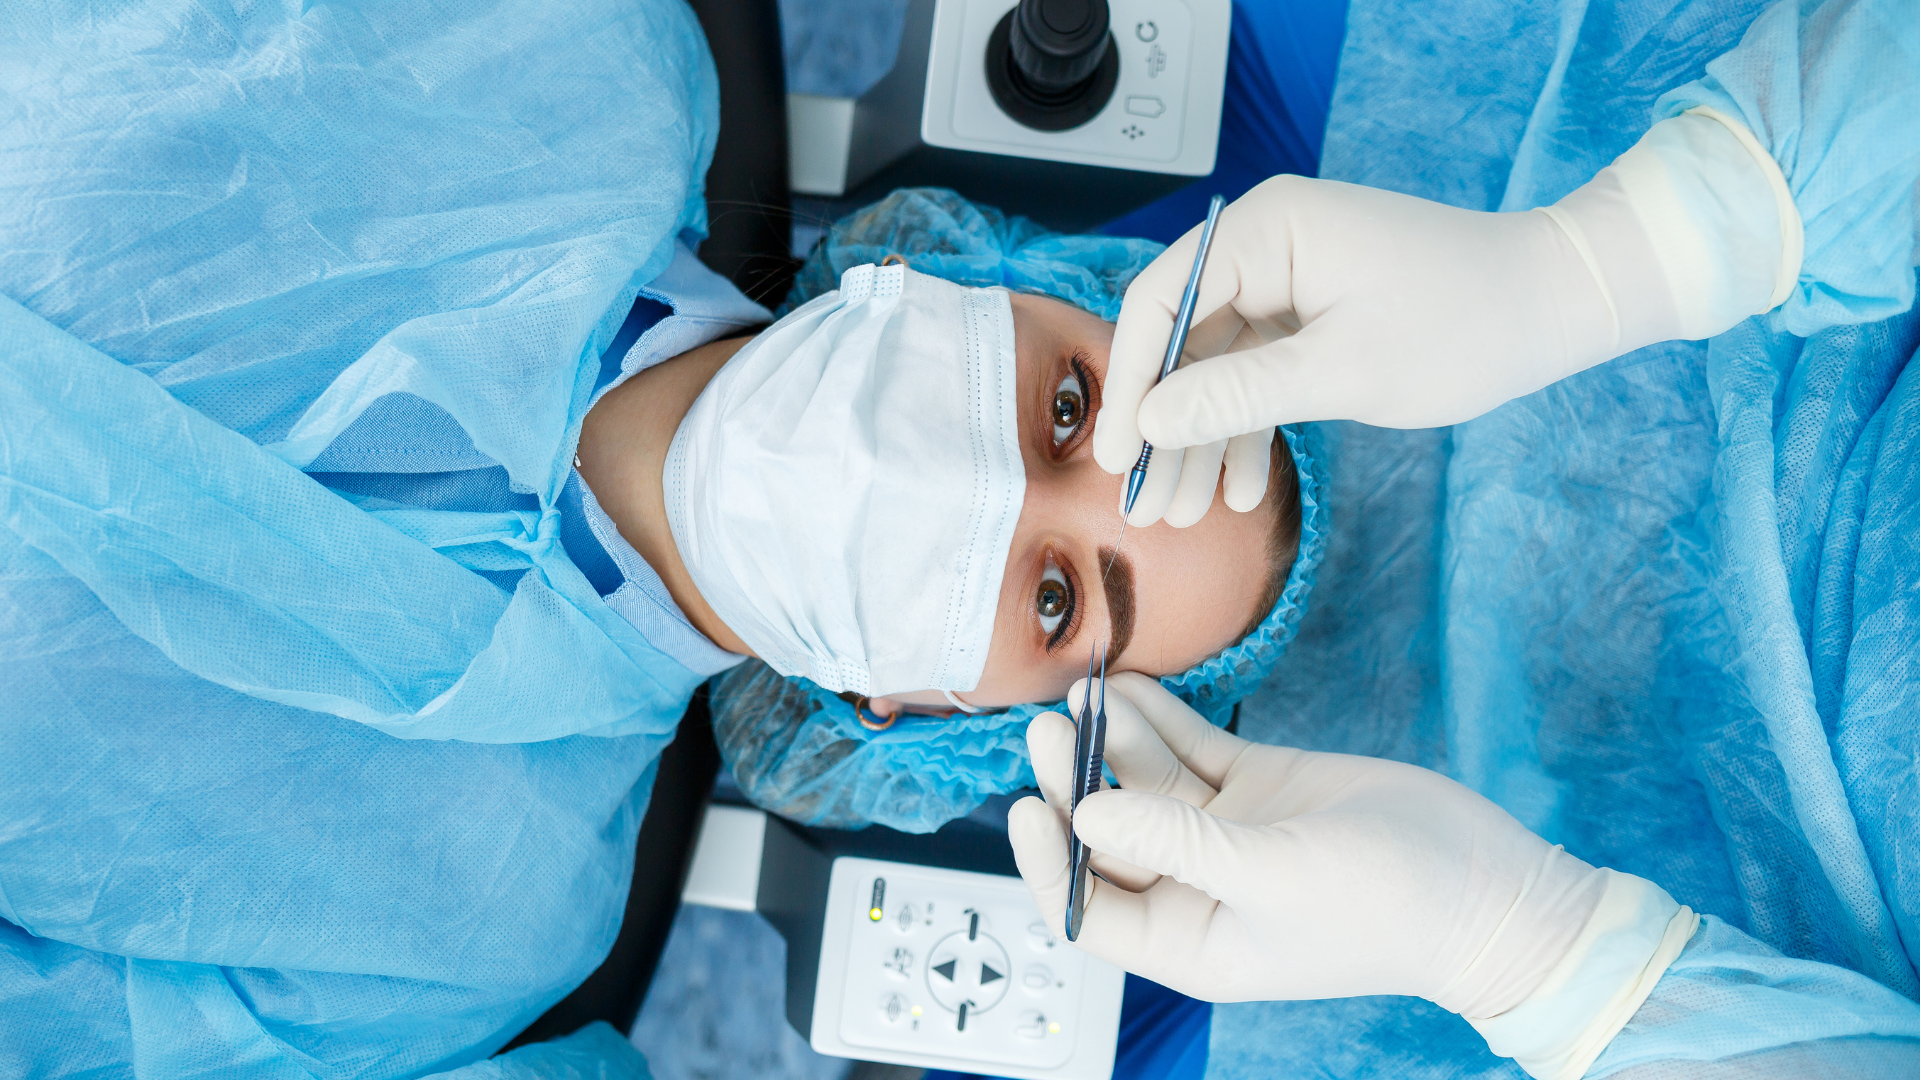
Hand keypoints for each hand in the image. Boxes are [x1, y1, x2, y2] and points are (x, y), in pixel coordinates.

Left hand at [1009, 672, 1608, 1016]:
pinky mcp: (1258, 786)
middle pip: (1110, 834)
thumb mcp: (1273, 877)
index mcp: (1191, 941)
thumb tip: (1086, 817)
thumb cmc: (1388, 907)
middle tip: (1046, 726)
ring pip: (1145, 782)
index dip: (1051, 861)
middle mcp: (1197, 888)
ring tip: (1084, 690)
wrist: (1487, 886)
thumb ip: (1177, 845)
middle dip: (1075, 781)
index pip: (1091, 908)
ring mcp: (1225, 832)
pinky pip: (1190, 749)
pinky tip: (1128, 685)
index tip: (1026, 806)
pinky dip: (1159, 718)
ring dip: (1114, 740)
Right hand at [1099, 112, 1791, 526]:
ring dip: (1201, 442)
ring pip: (1216, 366)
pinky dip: (1247, 428)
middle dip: (1165, 428)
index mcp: (1269, 230)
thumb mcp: (1343, 373)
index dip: (1130, 383)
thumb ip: (1237, 396)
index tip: (1117, 456)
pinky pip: (1257, 371)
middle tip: (1144, 507)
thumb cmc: (1466, 324)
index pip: (1161, 300)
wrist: (1558, 306)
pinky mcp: (1312, 311)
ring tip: (1182, 518)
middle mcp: (1268, 243)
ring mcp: (1289, 277)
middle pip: (1181, 340)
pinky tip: (1241, 495)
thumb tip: (1151, 422)